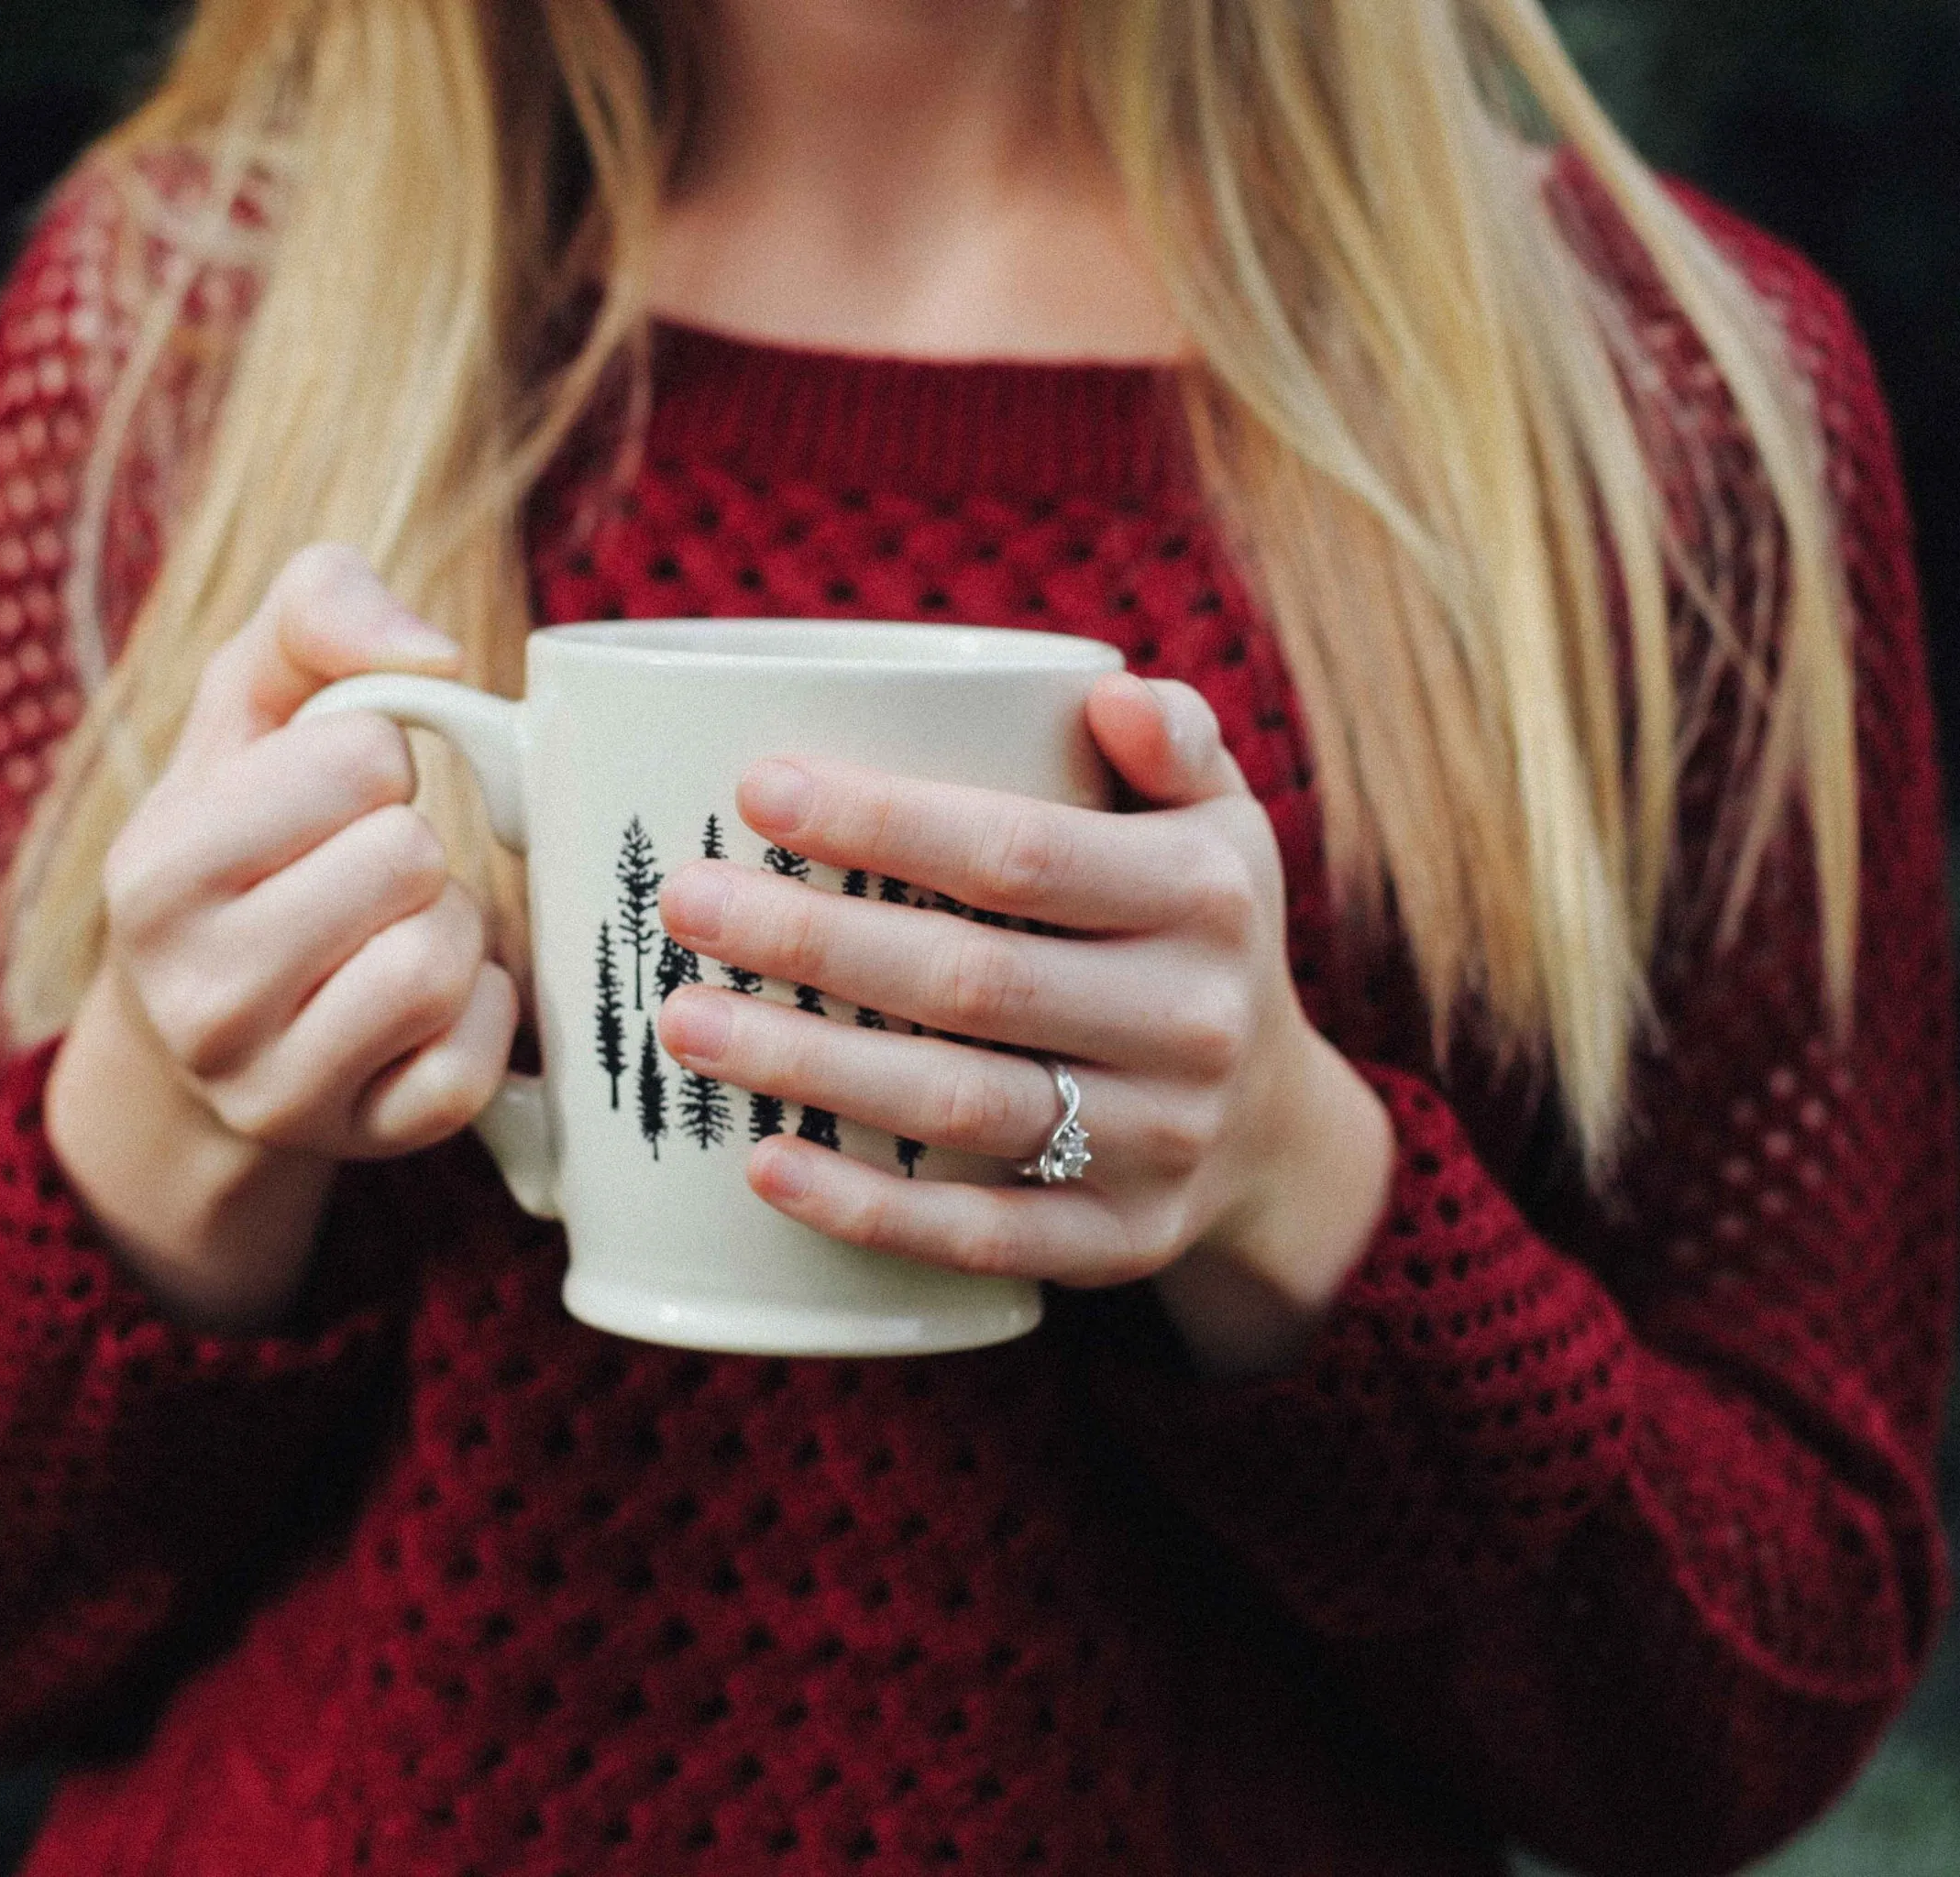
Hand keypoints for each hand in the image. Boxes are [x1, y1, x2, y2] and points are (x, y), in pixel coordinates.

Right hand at [47, 545, 519, 1326]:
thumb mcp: (247, 705)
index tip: (335, 797)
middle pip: (410, 859)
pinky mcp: (364, 1142)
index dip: (376, 759)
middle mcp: (197, 996)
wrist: (203, 1027)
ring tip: (396, 930)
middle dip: (414, 846)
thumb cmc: (247, 835)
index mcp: (154, 873)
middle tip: (371, 873)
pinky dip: (483, 1011)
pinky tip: (432, 1003)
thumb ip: (316, 609)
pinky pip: (477, 1059)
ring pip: (444, 960)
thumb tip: (433, 655)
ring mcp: (276, 1086)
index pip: (360, 758)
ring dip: (453, 927)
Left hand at [654, 672, 1395, 1374]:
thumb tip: (1108, 692)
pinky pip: (982, 1234)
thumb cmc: (1190, 934)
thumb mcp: (1218, 822)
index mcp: (1205, 895)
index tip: (756, 790)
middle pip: (971, 980)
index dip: (884, 823)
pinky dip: (869, 1209)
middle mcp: (1195, 1020)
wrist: (1275, 1127)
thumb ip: (1172, 741)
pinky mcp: (1120, 1240)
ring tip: (685, 1023)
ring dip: (810, 1065)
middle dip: (812, 940)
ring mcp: (1161, 1141)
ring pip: (963, 1104)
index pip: (1022, 855)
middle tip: (684, 904)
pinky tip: (764, 1165)